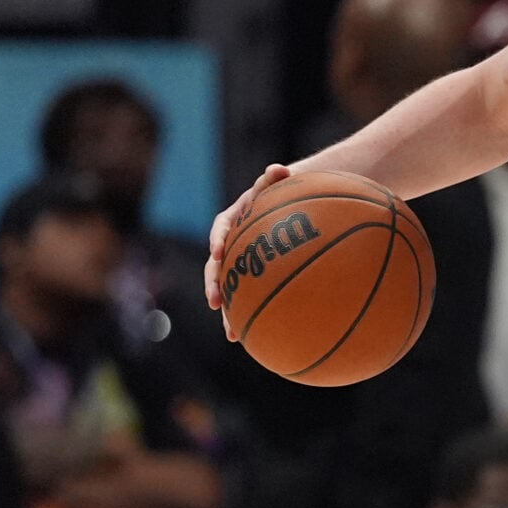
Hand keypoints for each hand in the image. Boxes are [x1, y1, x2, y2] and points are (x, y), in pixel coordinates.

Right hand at [203, 163, 292, 317]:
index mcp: (236, 218)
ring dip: (228, 310)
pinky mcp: (251, 276)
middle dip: (214, 283)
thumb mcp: (282, 183)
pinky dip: (246, 316)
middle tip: (215, 300)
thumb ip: (275, 178)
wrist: (292, 203)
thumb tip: (279, 168)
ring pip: (229, 286)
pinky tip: (248, 339)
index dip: (219, 238)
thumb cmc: (287, 192)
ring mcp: (241, 260)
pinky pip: (247, 297)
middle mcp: (233, 241)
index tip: (218, 251)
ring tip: (231, 332)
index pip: (222, 227)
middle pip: (218, 264)